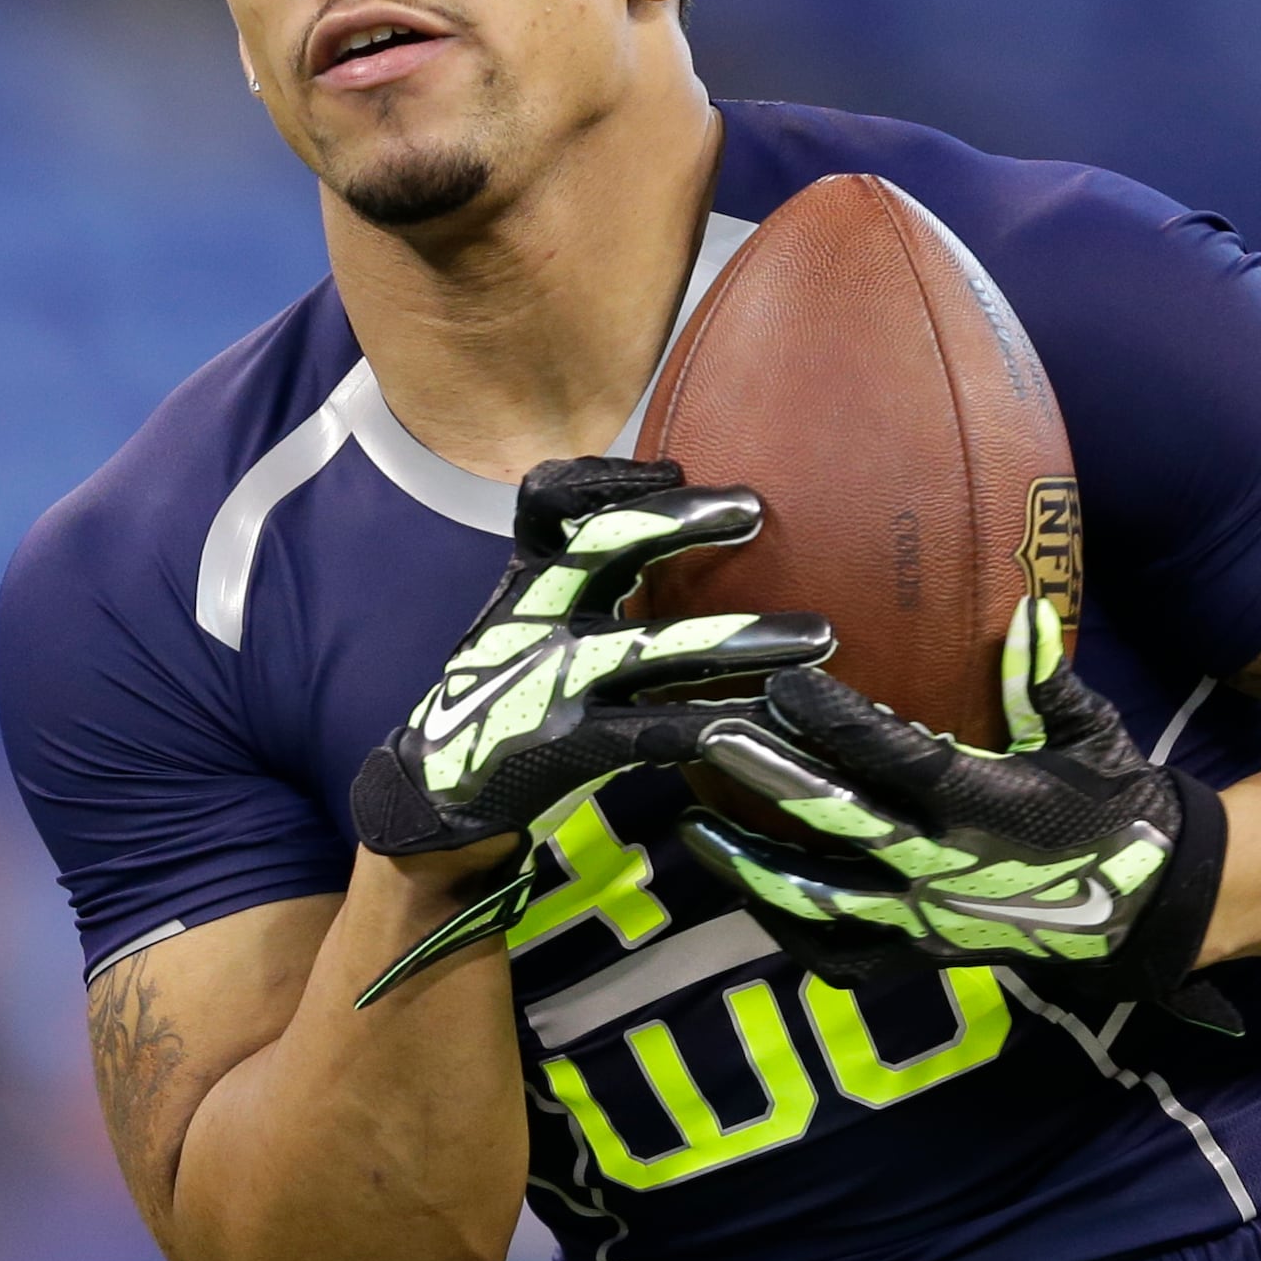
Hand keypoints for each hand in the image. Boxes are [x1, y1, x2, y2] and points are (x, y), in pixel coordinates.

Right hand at [347, 457, 832, 1004]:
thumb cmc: (506, 693)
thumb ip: (584, 572)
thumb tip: (673, 506)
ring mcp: (554, 682)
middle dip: (679, 523)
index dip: (607, 477)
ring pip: (654, 646)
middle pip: (603, 548)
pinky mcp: (574, 746)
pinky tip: (778, 725)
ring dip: (742, 638)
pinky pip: (665, 728)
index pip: (548, 499)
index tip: (674, 470)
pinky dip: (726, 723)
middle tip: (752, 510)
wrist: (441, 791)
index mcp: (527, 580)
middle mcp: (536, 618)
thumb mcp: (526, 617)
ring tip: (820, 636)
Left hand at [677, 596, 1231, 1017]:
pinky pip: (837, 957)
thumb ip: (1046, 680)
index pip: (899, 762)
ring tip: (692, 827)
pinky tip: (746, 892)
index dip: (839, 726)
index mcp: (992, 809)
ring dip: (753, 865)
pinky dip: (786, 929)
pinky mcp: (919, 957)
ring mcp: (928, 923)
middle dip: (771, 779)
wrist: (1143, 911)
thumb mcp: (1092, 737)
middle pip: (841, 826)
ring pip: (822, 903)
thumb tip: (1027, 610)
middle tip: (708, 735)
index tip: (785, 685)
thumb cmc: (1114, 808)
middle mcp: (950, 870)